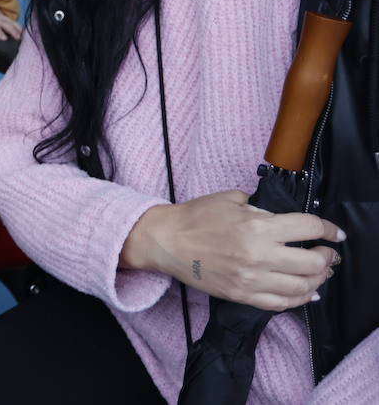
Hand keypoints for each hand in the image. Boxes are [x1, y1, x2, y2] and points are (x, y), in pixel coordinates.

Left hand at [0, 0, 22, 44]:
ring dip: (16, 27)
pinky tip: (24, 31)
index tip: (3, 38)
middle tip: (18, 38)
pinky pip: (9, 19)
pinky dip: (17, 24)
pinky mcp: (0, 13)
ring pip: (7, 20)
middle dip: (10, 30)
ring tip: (23, 36)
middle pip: (1, 23)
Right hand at [121, 191, 343, 310]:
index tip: (335, 232)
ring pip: (303, 287)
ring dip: (318, 279)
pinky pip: (282, 303)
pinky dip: (300, 299)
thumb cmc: (196, 216)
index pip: (309, 228)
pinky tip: (306, 292)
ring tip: (318, 272)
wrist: (166, 241)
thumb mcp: (231, 200)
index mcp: (257, 226)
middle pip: (313, 262)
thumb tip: (283, 220)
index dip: (329, 229)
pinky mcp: (243, 296)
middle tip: (327, 253)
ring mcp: (252, 279)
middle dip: (327, 257)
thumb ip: (261, 209)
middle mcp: (259, 255)